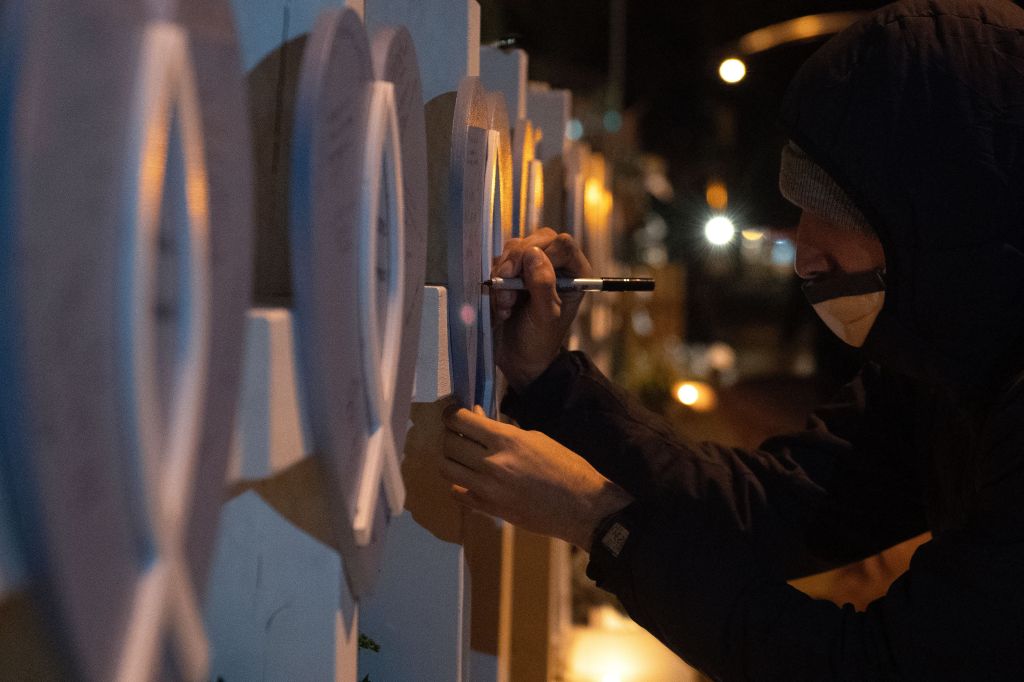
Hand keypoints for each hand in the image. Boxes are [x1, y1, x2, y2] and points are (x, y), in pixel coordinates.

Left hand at [441, 406, 631, 548]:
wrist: (582, 506)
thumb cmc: (566, 466)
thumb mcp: (536, 439)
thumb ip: (503, 430)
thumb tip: (479, 419)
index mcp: (506, 439)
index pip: (461, 421)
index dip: (451, 414)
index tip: (452, 412)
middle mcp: (491, 463)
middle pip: (448, 443)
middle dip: (450, 434)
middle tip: (457, 433)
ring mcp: (487, 489)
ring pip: (446, 469)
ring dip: (449, 459)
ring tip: (459, 455)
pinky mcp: (489, 509)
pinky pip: (457, 494)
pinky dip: (458, 484)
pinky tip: (469, 479)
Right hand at [491, 228, 592, 390]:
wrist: (518, 359)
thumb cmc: (539, 341)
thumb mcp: (546, 317)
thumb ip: (543, 285)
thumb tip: (533, 254)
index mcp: (575, 273)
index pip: (562, 244)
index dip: (542, 255)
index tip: (525, 278)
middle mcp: (555, 265)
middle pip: (537, 239)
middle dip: (517, 262)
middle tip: (508, 288)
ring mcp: (532, 266)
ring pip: (515, 248)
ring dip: (504, 274)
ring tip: (507, 305)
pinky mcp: (512, 272)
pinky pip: (499, 261)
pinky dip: (495, 280)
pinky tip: (501, 304)